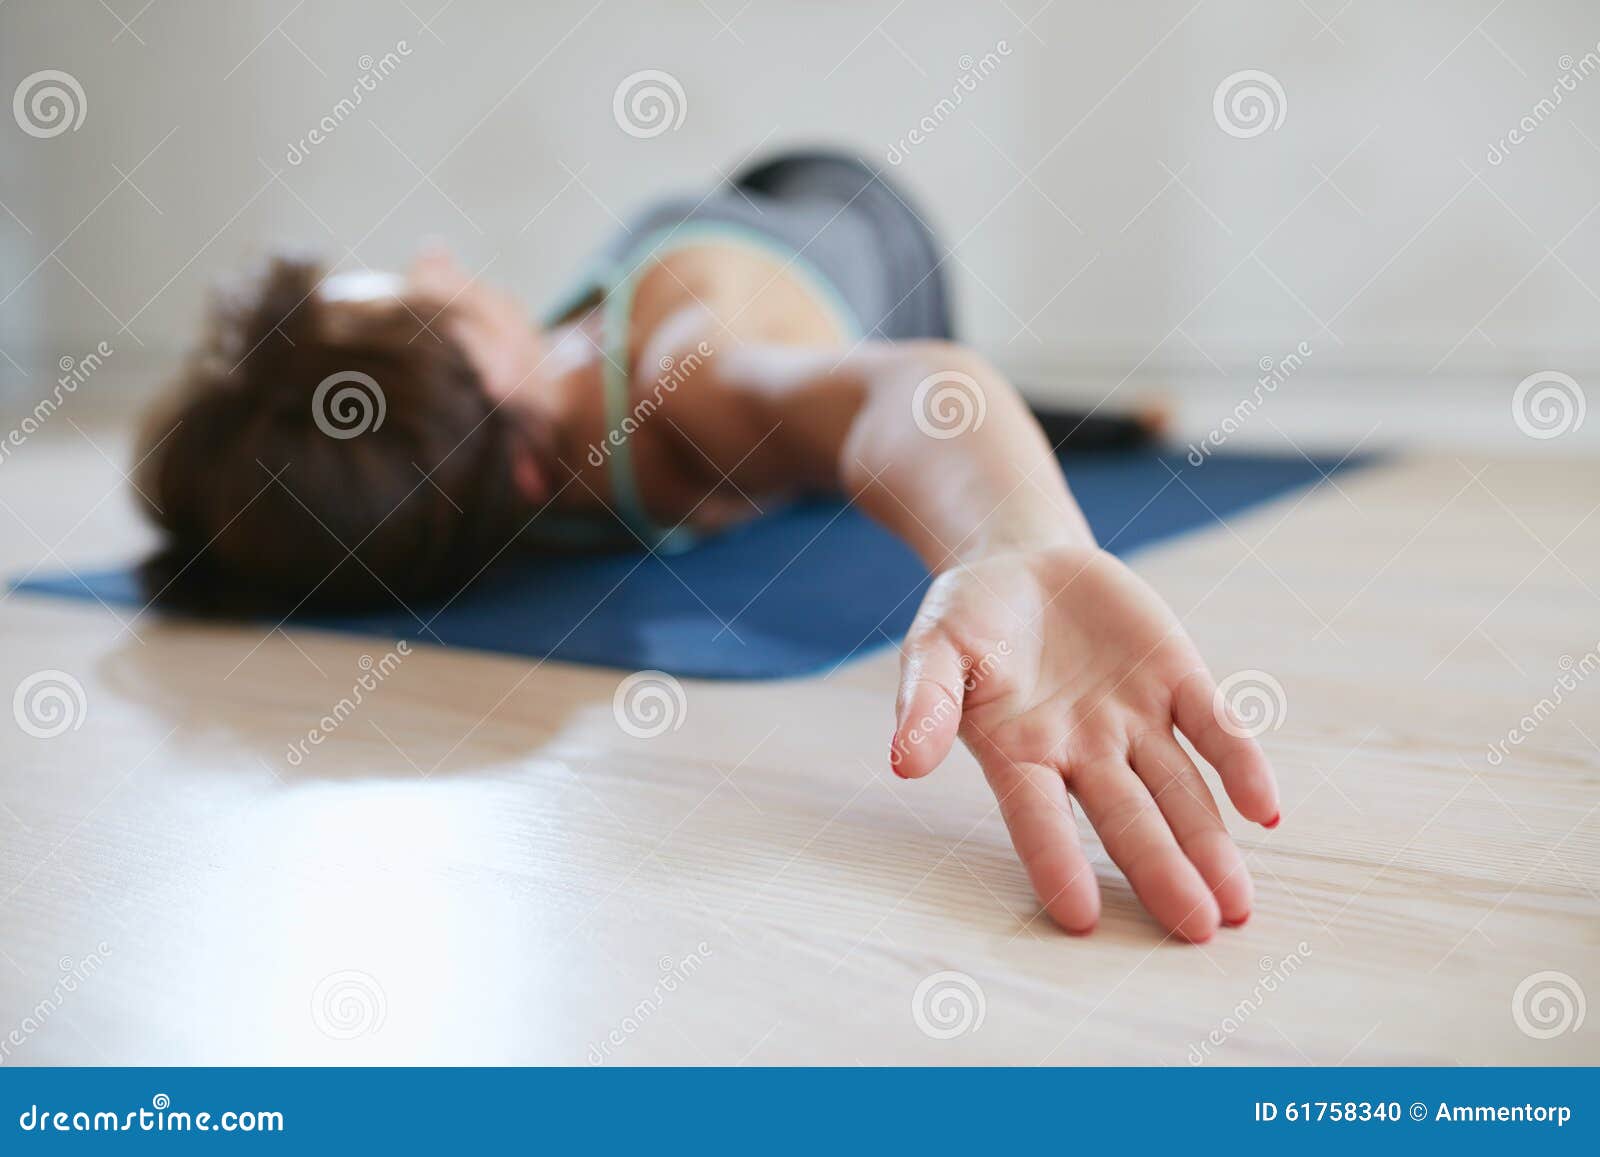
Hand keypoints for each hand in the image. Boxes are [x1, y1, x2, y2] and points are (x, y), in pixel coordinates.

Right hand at [890, 546, 1279, 941]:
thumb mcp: (935, 646)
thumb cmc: (968, 617)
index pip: (1038, 818)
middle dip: (1161, 872)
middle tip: (1197, 929)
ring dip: (1209, 844)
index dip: (1057, 861)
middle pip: (1127, 820)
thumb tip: (904, 762)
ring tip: (1236, 904)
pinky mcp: (1177, 680)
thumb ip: (925, 701)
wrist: (1022, 561)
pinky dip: (1240, 763)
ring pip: (1179, 791)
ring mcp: (1135, 721)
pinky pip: (1215, 728)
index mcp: (1018, 754)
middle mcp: (1083, 753)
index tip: (1081, 918)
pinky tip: (1264, 807)